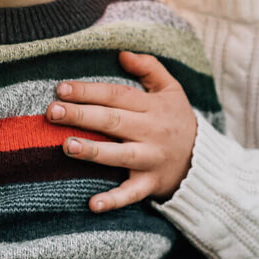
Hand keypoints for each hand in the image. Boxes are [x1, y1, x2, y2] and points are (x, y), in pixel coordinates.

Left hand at [46, 51, 196, 212]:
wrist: (205, 161)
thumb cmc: (178, 120)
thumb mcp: (171, 89)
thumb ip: (149, 67)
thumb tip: (122, 53)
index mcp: (153, 107)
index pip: (117, 95)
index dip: (89, 91)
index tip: (61, 89)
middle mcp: (152, 132)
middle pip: (113, 121)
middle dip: (81, 116)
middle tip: (53, 112)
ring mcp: (151, 159)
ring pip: (120, 155)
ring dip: (93, 152)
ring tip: (67, 146)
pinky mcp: (150, 184)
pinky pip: (131, 194)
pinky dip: (113, 200)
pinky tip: (92, 204)